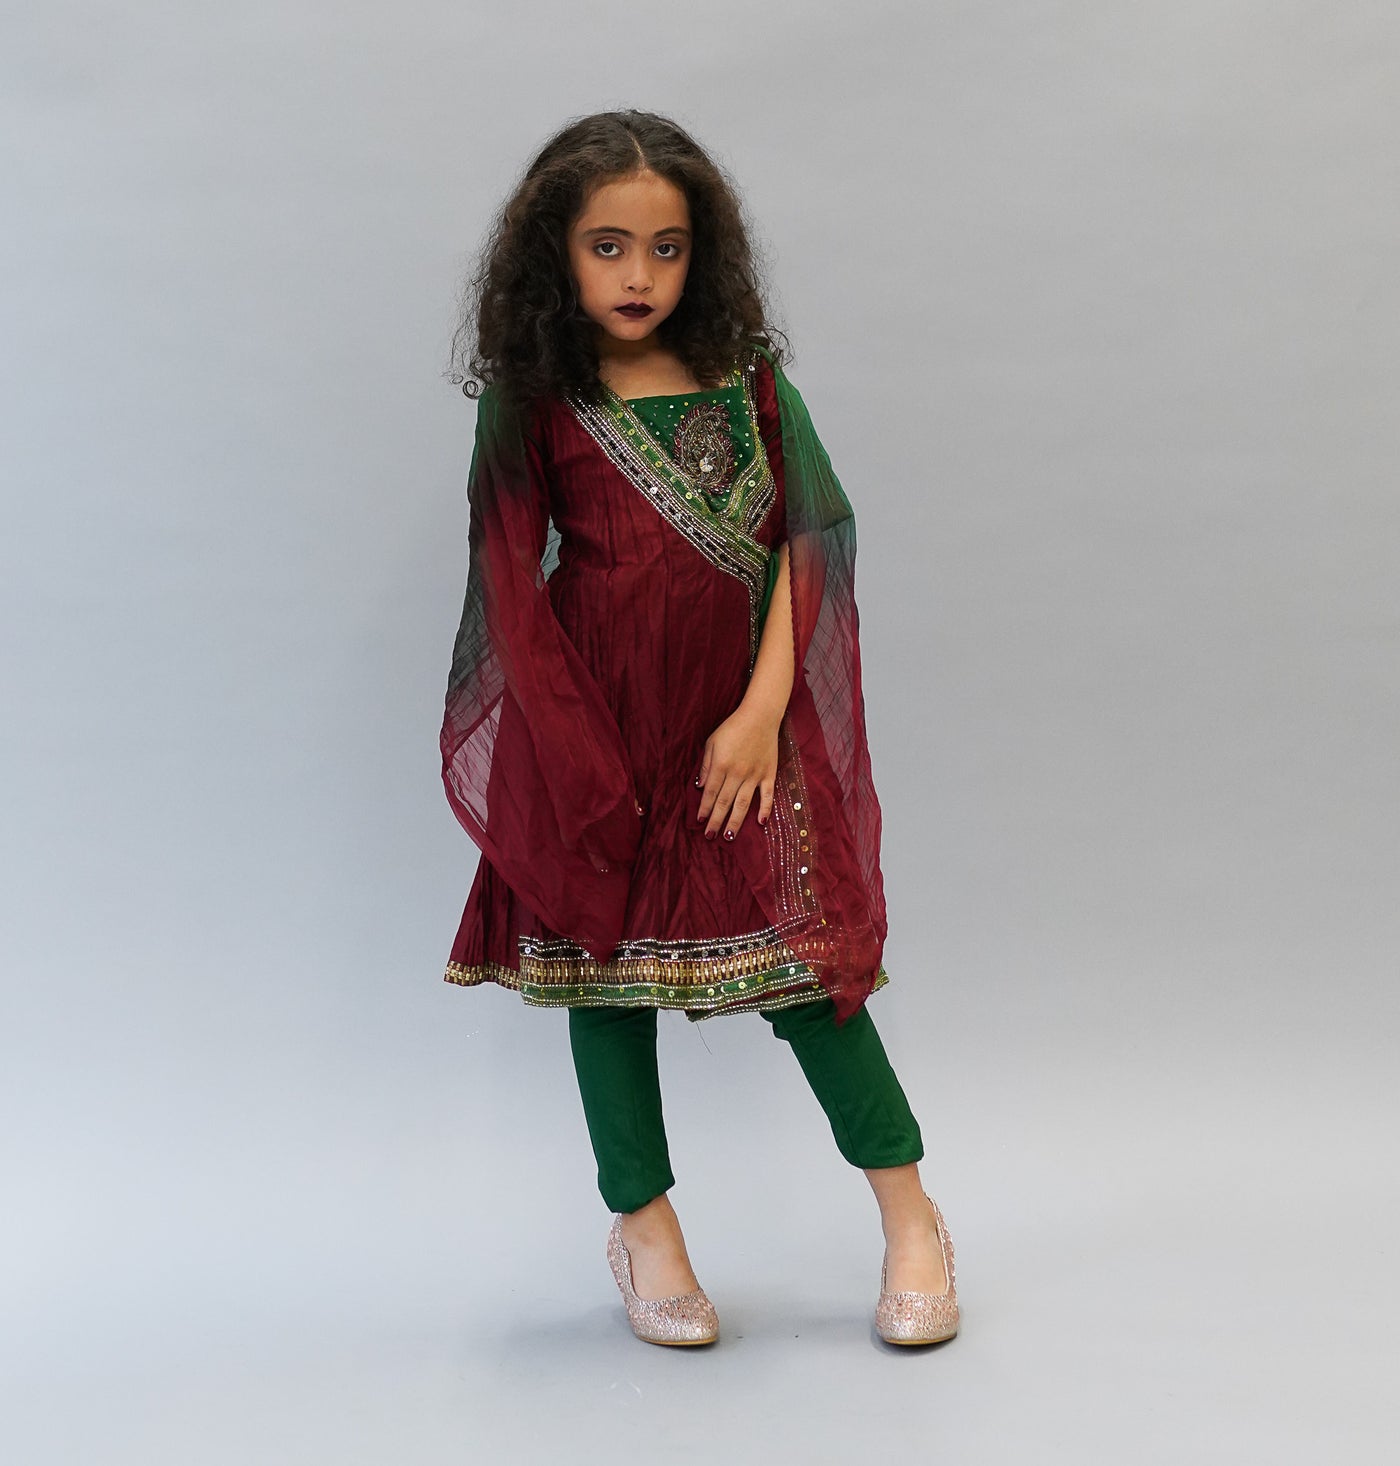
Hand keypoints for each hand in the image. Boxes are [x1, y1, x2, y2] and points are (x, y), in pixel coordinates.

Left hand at [695, 705, 779, 840]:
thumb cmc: (733, 727)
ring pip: (744, 804)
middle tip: (710, 836)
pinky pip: (767, 795)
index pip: (711, 793)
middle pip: (725, 802)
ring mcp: (754, 775)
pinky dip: (765, 809)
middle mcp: (737, 773)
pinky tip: (761, 823)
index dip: (704, 808)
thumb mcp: (712, 742)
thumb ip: (706, 765)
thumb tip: (700, 787)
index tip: (699, 822)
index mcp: (721, 765)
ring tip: (728, 836)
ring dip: (735, 822)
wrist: (760, 716)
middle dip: (716, 821)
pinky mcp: (769, 774)